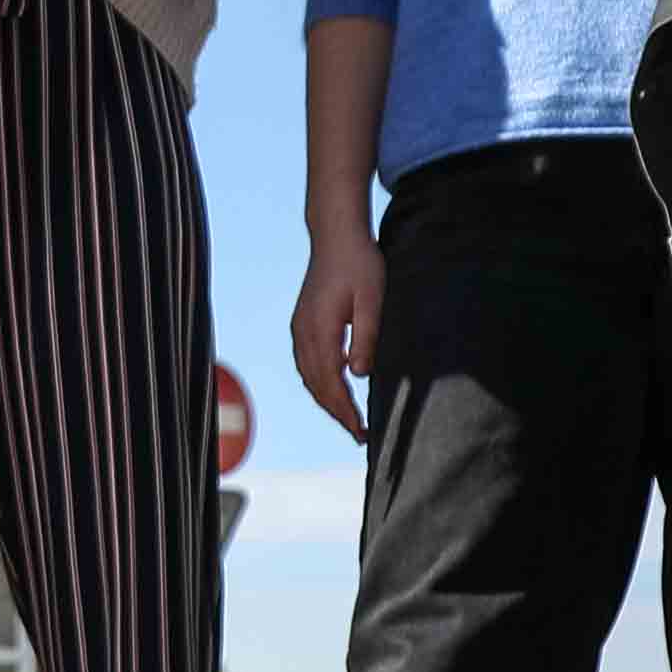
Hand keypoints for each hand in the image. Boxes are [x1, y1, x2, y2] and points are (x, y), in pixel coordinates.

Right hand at [290, 231, 380, 439]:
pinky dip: (319, 384)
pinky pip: (307, 364)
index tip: (361, 431)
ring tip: (348, 420)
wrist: (336, 235)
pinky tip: (335, 390)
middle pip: (315, 385)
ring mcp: (299, 328)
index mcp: (319, 329)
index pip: (330, 382)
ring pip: (308, 377)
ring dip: (326, 401)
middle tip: (359, 435)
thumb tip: (360, 375)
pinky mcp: (302, 324)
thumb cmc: (360, 264)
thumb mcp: (371, 299)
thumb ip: (366, 336)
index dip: (345, 411)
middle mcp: (303, 333)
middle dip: (336, 413)